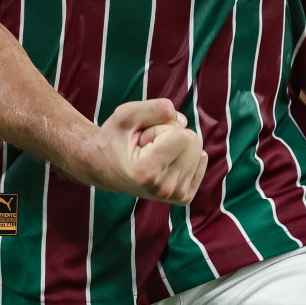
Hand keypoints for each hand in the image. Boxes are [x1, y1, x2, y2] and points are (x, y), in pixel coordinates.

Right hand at [80, 98, 207, 204]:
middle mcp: (163, 189)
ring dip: (176, 147)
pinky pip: (202, 162)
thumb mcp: (126, 114)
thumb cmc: (114, 138)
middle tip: (148, 145)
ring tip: (153, 154)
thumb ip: (155, 108)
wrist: (104, 167)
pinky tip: (166, 161)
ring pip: (198, 151)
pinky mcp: (183, 196)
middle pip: (194, 142)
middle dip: (172, 135)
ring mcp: (175, 196)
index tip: (142, 138)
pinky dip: (187, 155)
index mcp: (147, 172)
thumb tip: (184, 121)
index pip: (181, 134)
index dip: (161, 127)